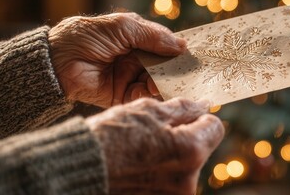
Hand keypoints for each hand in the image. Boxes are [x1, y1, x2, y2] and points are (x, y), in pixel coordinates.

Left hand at [48, 13, 185, 107]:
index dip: (179, 51)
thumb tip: (183, 45)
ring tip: (165, 83)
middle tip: (189, 75)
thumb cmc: (86, 36)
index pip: (165, 47)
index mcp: (137, 41)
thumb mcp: (123, 27)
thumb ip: (153, 36)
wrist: (56, 62)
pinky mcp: (122, 96)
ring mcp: (130, 78)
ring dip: (163, 83)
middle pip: (165, 67)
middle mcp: (136, 60)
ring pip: (157, 83)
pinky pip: (142, 97)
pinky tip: (148, 90)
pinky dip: (148, 94)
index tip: (197, 57)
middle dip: (175, 71)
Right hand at [85, 97, 223, 193]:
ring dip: (170, 159)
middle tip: (152, 136)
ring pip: (185, 168)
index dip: (199, 118)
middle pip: (200, 149)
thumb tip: (205, 105)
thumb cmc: (108, 138)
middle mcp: (188, 181)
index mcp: (190, 151)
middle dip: (183, 139)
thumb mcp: (147, 112)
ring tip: (141, 155)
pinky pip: (170, 184)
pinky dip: (160, 176)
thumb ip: (183, 108)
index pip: (215, 127)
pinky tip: (138, 170)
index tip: (182, 118)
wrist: (75, 173)